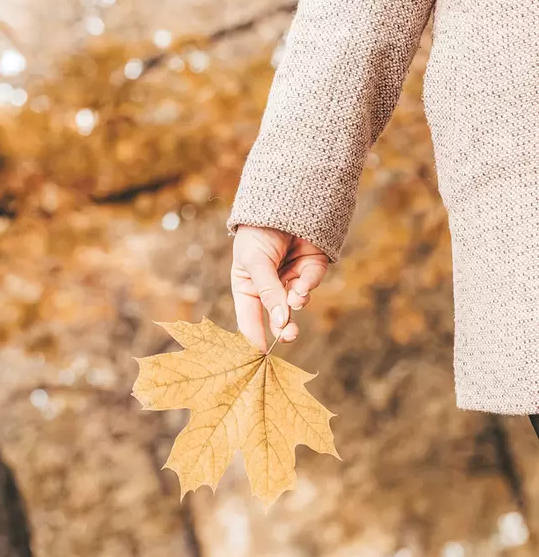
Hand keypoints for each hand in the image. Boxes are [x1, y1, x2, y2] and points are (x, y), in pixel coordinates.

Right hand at [230, 224, 328, 351]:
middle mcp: (269, 286)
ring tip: (295, 298)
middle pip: (276, 316)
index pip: (249, 318)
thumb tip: (280, 322)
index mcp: (247, 286)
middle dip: (283, 328)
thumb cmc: (258, 231)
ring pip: (295, 302)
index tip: (259, 357)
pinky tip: (302, 286)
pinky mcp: (310, 268)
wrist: (284, 199)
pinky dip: (307, 287)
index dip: (254, 337)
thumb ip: (268, 292)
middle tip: (289, 336)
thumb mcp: (256, 262)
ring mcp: (290, 278)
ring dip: (296, 303)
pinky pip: (310, 284)